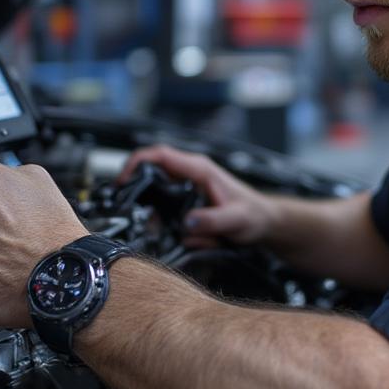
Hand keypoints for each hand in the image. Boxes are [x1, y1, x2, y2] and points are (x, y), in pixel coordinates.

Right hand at [119, 144, 275, 245]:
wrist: (265, 221)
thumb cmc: (254, 215)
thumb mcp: (236, 220)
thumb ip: (213, 222)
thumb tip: (187, 223)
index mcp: (200, 169)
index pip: (161, 155)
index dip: (137, 162)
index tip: (122, 180)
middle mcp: (191, 172)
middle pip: (152, 170)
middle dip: (138, 190)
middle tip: (130, 211)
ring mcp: (188, 184)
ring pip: (157, 191)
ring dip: (154, 210)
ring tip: (159, 229)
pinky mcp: (187, 198)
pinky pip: (166, 206)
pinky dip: (164, 219)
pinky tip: (174, 233)